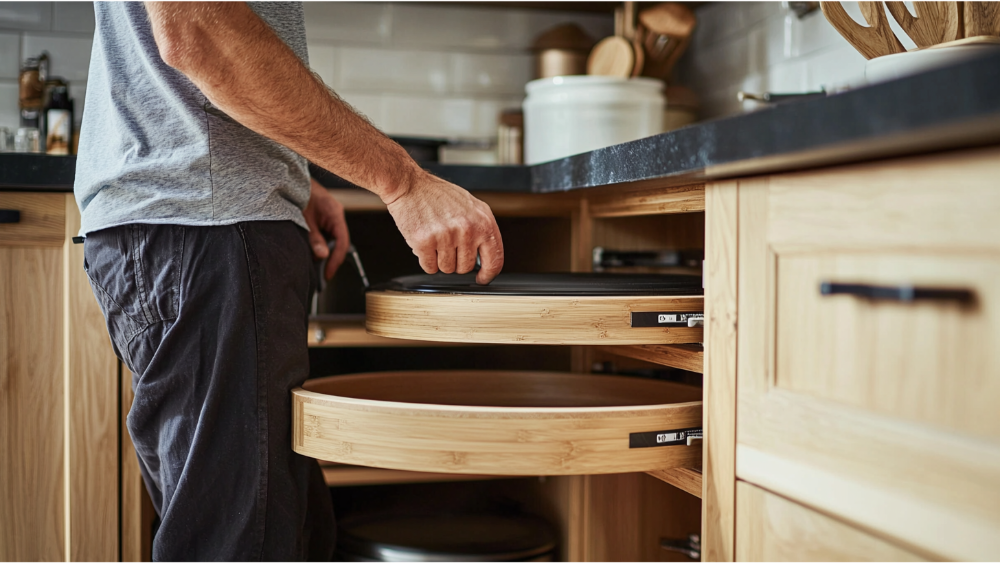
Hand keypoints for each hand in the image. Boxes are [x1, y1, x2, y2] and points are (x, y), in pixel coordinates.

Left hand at [303, 178, 349, 280]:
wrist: (289, 178)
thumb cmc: (298, 193)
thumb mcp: (304, 219)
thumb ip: (314, 238)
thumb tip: (322, 256)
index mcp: (335, 214)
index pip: (342, 243)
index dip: (336, 260)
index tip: (328, 274)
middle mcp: (336, 215)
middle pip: (339, 242)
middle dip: (331, 258)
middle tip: (322, 272)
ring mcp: (331, 215)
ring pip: (332, 239)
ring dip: (324, 250)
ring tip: (313, 261)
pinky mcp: (324, 216)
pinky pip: (327, 233)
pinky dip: (320, 242)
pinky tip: (311, 248)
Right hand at [385, 172, 502, 284]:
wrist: (410, 185)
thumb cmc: (437, 195)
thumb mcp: (470, 206)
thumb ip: (481, 229)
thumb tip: (485, 257)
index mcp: (483, 221)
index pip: (495, 258)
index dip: (489, 273)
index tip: (482, 278)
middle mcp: (467, 229)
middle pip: (466, 267)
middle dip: (455, 262)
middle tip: (447, 245)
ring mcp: (446, 236)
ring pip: (447, 268)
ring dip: (439, 260)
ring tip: (435, 240)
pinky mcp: (425, 242)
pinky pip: (429, 267)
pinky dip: (426, 260)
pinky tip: (425, 244)